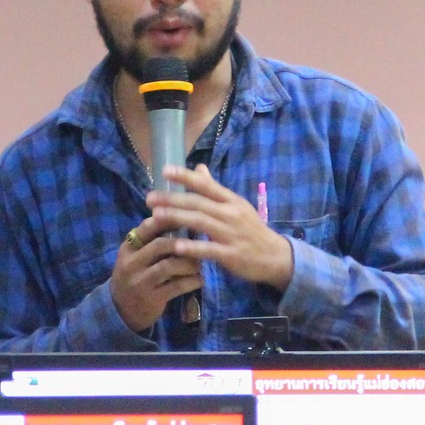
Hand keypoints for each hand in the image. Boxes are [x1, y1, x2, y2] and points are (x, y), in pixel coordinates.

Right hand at [109, 211, 203, 332]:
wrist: (121, 309)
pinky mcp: (151, 299)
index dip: (169, 219)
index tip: (188, 217)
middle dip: (183, 243)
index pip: (147, 227)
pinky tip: (200, 280)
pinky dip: (192, 281)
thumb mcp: (136, 256)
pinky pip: (176, 287)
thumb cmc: (136, 275)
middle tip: (199, 244)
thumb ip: (153, 240)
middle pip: (159, 245)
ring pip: (168, 266)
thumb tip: (183, 218)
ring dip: (189, 264)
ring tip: (199, 265)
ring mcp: (140, 282)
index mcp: (128, 247)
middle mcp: (131, 263)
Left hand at [149, 165, 295, 290]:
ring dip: (177, 218)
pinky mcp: (231, 254)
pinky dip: (193, 247)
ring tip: (156, 216)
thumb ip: (215, 189)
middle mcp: (231, 214)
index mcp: (231, 200)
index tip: (164, 171)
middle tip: (150, 198)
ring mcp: (231, 234)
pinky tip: (176, 246)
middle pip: (198, 203)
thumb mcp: (236, 205)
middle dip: (172, 200)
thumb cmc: (251, 229)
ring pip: (201, 223)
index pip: (206, 185)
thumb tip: (199, 168)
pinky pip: (209, 250)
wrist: (275, 256)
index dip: (185, 177)